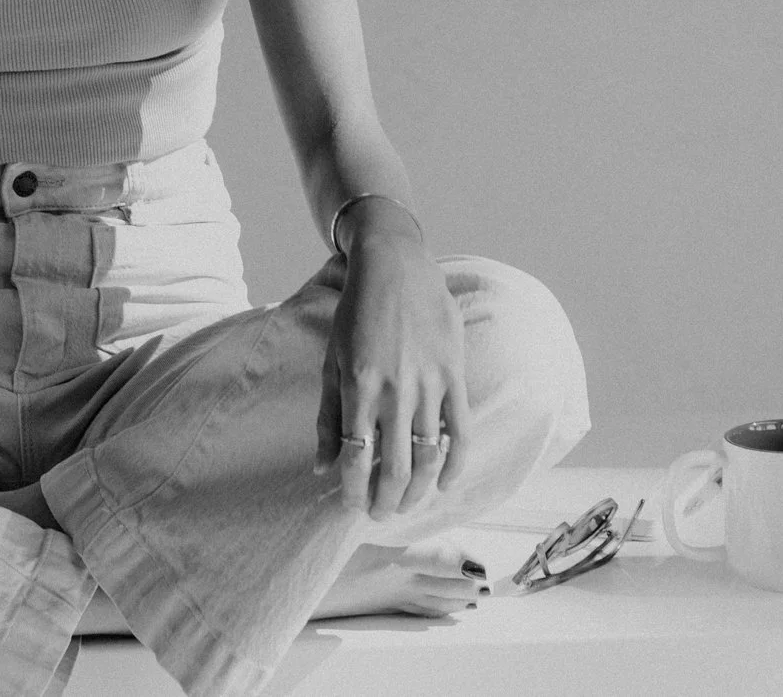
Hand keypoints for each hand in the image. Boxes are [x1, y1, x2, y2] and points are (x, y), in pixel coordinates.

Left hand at [314, 222, 466, 520]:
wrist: (394, 265)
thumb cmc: (356, 314)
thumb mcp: (332, 361)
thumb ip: (327, 417)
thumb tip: (321, 469)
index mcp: (359, 387)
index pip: (357, 459)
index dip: (354, 492)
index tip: (351, 509)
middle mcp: (395, 391)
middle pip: (396, 467)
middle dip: (387, 501)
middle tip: (380, 516)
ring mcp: (429, 384)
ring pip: (430, 456)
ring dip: (419, 491)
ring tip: (406, 506)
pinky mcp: (454, 375)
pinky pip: (460, 431)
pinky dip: (455, 464)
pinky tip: (446, 484)